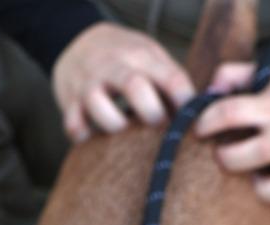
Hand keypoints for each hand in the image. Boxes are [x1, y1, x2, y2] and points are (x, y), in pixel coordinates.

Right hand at [53, 23, 194, 142]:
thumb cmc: (123, 60)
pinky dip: (82, 134)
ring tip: (123, 131)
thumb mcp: (149, 58)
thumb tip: (201, 110)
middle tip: (158, 128)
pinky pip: (73, 123)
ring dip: (114, 124)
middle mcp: (113, 66)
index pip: (169, 76)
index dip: (183, 101)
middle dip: (151, 113)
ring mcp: (89, 83)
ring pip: (99, 104)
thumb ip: (171, 81)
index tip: (192, 122)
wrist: (78, 42)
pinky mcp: (69, 101)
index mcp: (140, 56)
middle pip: (134, 87)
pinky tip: (92, 137)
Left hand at [195, 63, 269, 220]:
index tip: (199, 129)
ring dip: (262, 190)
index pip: (233, 111)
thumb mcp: (269, 74)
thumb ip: (233, 76)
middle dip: (233, 158)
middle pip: (262, 150)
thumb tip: (207, 94)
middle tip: (222, 157)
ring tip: (254, 180)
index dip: (208, 121)